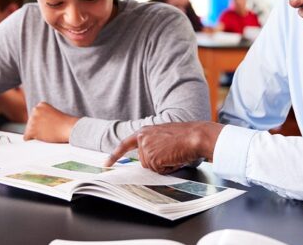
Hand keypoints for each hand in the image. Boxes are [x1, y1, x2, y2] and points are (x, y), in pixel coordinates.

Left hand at [24, 102, 77, 142]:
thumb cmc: (65, 124)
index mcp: (41, 105)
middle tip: (50, 128)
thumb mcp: (53, 114)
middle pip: (31, 123)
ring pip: (29, 130)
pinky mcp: (32, 130)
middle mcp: (35, 110)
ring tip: (49, 132)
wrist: (69, 128)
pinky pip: (26, 137)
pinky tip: (42, 137)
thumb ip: (43, 116)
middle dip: (38, 127)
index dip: (43, 122)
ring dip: (37, 133)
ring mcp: (33, 120)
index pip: (35, 116)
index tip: (51, 123)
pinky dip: (32, 140)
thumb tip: (35, 124)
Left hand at [105, 122, 224, 173]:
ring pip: (151, 167)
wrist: (195, 136)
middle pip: (143, 161)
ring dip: (163, 165)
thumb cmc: (185, 136)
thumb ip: (153, 144)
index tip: (106, 164)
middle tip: (171, 153)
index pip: (125, 144)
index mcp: (145, 131)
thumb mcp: (164, 136)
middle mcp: (142, 138)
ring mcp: (146, 148)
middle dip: (157, 162)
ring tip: (174, 154)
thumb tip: (148, 159)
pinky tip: (174, 158)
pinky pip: (158, 171)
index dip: (115, 155)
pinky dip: (168, 168)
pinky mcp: (152, 158)